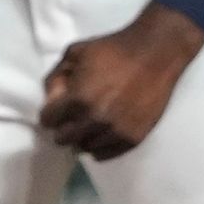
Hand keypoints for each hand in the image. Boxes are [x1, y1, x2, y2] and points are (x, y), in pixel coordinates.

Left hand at [40, 3, 203, 158]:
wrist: (155, 53)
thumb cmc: (113, 49)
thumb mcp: (75, 54)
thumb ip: (56, 78)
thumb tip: (52, 101)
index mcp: (77, 100)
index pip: (48, 121)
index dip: (50, 112)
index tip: (57, 108)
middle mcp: (94, 121)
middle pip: (63, 139)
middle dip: (63, 126)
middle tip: (72, 116)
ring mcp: (114, 133)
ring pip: (84, 148)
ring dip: (83, 136)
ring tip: (91, 121)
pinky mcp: (132, 139)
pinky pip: (105, 154)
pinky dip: (99, 144)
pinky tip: (102, 131)